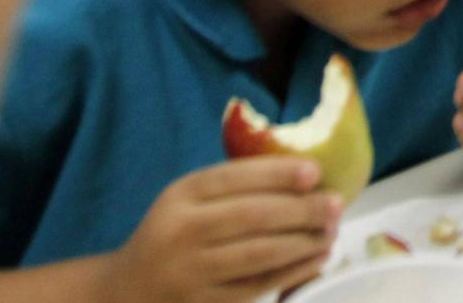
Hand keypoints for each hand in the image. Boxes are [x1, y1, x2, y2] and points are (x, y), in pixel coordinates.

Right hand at [100, 157, 339, 302]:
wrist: (125, 292)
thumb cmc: (174, 234)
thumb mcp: (188, 200)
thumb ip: (234, 185)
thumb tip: (308, 173)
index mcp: (180, 195)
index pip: (234, 177)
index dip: (278, 174)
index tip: (315, 172)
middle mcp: (181, 231)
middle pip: (252, 216)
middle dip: (302, 209)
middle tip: (336, 204)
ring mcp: (190, 272)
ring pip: (259, 254)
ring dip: (303, 242)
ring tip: (331, 231)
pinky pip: (257, 286)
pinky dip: (292, 272)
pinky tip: (316, 259)